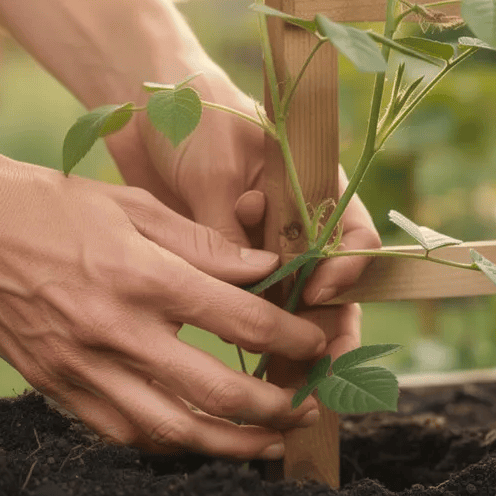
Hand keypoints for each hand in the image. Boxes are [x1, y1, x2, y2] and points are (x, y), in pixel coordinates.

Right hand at [0, 160, 327, 458]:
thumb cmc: (47, 205)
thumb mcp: (129, 205)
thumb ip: (201, 242)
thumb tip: (264, 269)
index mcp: (141, 274)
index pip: (239, 319)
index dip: (290, 336)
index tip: (315, 343)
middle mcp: (116, 329)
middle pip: (215, 391)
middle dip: (273, 406)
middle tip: (305, 404)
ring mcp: (83, 366)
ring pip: (171, 430)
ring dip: (229, 444)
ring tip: (267, 443)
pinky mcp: (56, 386)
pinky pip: (122, 433)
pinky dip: (166, 444)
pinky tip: (195, 440)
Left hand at [103, 76, 380, 360]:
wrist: (142, 106)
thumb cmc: (189, 117)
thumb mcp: (212, 171)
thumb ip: (228, 232)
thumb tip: (241, 298)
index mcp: (313, 186)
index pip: (352, 237)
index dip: (347, 271)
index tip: (319, 292)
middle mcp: (296, 224)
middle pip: (329, 287)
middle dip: (325, 331)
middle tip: (314, 372)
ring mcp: (261, 249)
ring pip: (291, 310)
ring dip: (291, 348)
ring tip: (285, 389)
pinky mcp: (225, 267)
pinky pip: (247, 312)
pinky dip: (252, 344)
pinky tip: (250, 376)